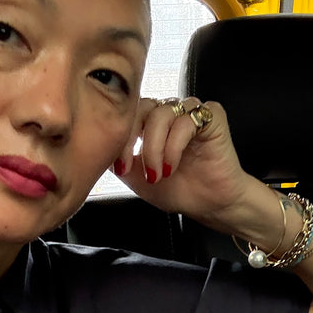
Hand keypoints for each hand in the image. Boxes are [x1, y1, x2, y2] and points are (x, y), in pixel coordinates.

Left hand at [112, 97, 253, 225]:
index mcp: (151, 121)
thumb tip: (100, 147)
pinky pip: (187, 120)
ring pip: (162, 114)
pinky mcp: (212, 117)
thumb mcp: (136, 177)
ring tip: (159, 173)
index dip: (120, 136)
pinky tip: (173, 166)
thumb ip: (118, 158)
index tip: (119, 167)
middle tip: (137, 169)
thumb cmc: (178, 190)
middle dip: (134, 139)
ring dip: (155, 147)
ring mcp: (190, 112)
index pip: (127, 112)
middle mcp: (170, 112)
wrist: (211, 205)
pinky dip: (175, 144)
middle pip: (142, 107)